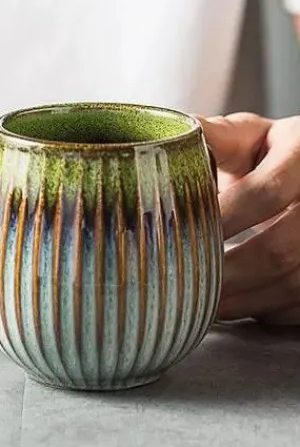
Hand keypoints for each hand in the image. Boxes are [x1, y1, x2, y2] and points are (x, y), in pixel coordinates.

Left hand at [199, 113, 299, 324]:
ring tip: (199, 303)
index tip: (180, 233)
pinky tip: (234, 306)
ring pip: (293, 282)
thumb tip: (159, 142)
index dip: (223, 218)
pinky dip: (265, 310)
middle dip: (228, 270)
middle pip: (281, 248)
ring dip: (243, 299)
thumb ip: (211, 138)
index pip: (264, 193)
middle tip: (184, 280)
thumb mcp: (247, 136)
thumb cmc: (271, 152)